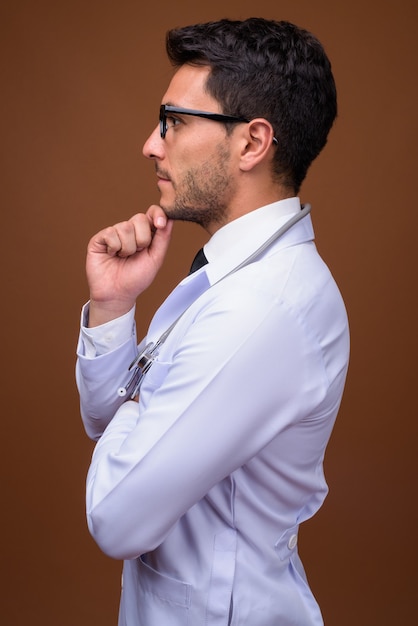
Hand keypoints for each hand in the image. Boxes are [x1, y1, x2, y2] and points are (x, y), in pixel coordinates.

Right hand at [86, 205, 172, 325]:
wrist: (118, 294)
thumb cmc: (136, 279)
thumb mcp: (156, 258)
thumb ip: (163, 238)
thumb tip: (169, 219)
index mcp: (145, 234)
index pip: (152, 213)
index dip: (157, 214)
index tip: (160, 223)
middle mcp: (129, 231)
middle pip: (139, 218)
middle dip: (142, 240)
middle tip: (136, 253)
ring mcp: (114, 233)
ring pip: (125, 227)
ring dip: (127, 248)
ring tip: (123, 257)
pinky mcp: (99, 238)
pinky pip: (110, 233)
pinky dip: (114, 247)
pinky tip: (112, 255)